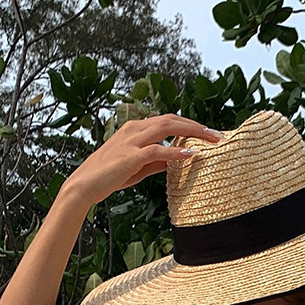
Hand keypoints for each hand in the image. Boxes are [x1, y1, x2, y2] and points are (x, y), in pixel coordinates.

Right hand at [62, 112, 223, 206]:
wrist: (85, 184)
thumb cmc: (110, 176)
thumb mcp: (139, 167)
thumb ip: (157, 161)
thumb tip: (178, 159)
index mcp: (136, 129)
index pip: (168, 121)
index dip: (190, 125)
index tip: (209, 134)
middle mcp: (134, 129)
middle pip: (171, 119)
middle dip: (197, 125)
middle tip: (219, 135)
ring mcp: (132, 141)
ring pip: (167, 127)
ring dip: (192, 132)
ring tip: (211, 140)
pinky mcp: (130, 156)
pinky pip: (157, 150)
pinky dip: (176, 151)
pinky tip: (191, 154)